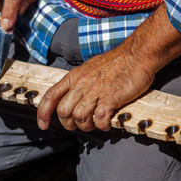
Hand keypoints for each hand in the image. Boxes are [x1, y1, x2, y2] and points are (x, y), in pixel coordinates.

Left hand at [37, 4, 180, 131]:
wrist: (137, 54)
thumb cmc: (116, 62)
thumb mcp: (89, 68)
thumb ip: (79, 83)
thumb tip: (73, 97)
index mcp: (74, 77)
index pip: (51, 96)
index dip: (43, 112)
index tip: (43, 125)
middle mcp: (81, 84)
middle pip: (63, 112)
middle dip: (68, 124)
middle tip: (79, 125)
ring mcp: (95, 91)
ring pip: (79, 117)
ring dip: (86, 126)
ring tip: (95, 123)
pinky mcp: (111, 98)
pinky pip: (99, 119)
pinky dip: (102, 126)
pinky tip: (107, 123)